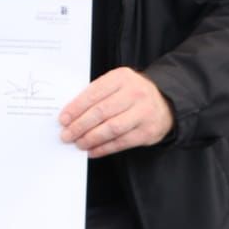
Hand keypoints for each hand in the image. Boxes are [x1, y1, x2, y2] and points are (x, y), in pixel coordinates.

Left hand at [59, 67, 173, 157]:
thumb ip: (97, 94)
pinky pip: (122, 142)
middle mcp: (134, 93)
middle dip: (80, 125)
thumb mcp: (117, 84)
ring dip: (91, 138)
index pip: (94, 93)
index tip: (63, 119)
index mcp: (122, 77)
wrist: (165, 102)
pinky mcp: (147, 132)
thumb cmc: (132, 93)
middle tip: (67, 135)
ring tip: (78, 143)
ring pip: (111, 129)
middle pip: (101, 112)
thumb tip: (71, 114)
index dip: (76, 108)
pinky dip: (104, 148)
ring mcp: (143, 113)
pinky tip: (92, 150)